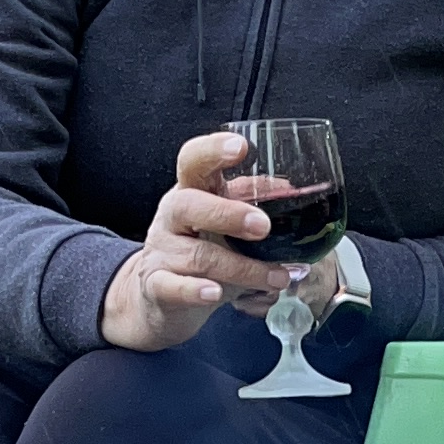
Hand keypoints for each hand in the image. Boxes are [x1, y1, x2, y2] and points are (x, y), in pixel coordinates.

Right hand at [101, 134, 319, 351]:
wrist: (159, 295)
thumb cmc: (200, 249)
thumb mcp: (222, 220)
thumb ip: (250, 200)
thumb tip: (287, 188)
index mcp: (190, 192)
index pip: (193, 162)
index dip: (213, 151)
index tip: (241, 147)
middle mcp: (172, 218)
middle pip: (189, 205)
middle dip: (229, 214)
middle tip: (264, 226)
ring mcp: (162, 252)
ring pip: (199, 256)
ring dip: (245, 269)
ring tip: (278, 278)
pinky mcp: (157, 286)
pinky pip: (174, 288)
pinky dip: (195, 291)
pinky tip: (215, 294)